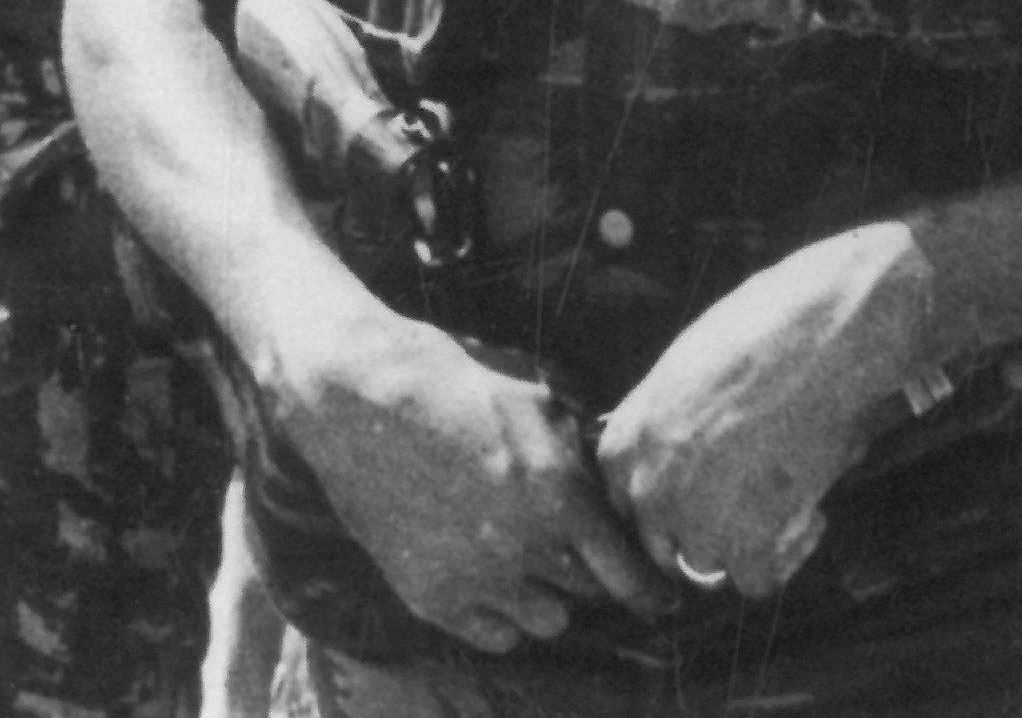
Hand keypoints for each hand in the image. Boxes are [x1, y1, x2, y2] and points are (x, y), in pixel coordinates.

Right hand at [270, 312, 662, 651]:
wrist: (358, 400)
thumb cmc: (451, 385)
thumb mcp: (535, 402)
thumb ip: (581, 454)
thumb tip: (611, 489)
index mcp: (559, 495)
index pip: (628, 575)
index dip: (652, 592)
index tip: (663, 600)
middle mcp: (523, 546)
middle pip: (588, 594)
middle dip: (588, 572)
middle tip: (568, 546)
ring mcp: (475, 578)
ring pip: (547, 621)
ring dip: (547, 596)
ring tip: (525, 559)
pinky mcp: (431, 597)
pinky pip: (496, 637)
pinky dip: (502, 616)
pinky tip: (491, 579)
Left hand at [593, 222, 936, 600]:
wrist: (821, 337)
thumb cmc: (763, 332)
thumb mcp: (686, 370)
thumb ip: (671, 425)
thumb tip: (690, 453)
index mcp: (624, 442)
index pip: (628, 503)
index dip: (673, 501)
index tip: (711, 491)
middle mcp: (645, 489)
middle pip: (662, 544)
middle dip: (706, 530)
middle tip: (754, 504)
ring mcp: (690, 522)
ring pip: (709, 564)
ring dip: (750, 544)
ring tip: (791, 498)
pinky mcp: (743, 545)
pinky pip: (757, 582)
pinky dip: (788, 556)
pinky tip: (811, 512)